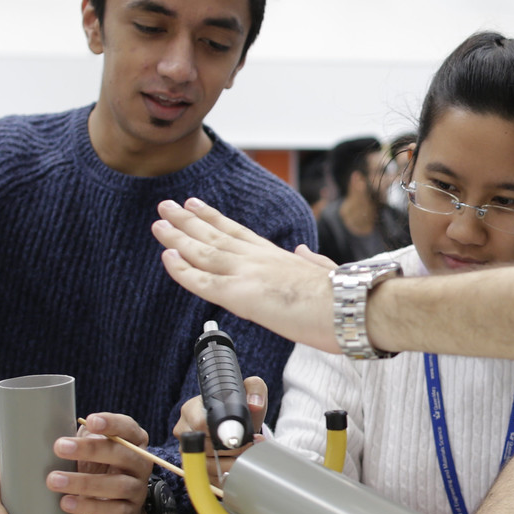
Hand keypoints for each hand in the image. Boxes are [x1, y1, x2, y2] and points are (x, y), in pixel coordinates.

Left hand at [50, 412, 154, 513]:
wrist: (111, 507)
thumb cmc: (98, 470)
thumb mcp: (93, 450)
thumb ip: (83, 437)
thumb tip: (57, 431)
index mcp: (133, 442)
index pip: (128, 428)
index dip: (111, 424)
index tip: (90, 422)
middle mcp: (140, 464)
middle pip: (122, 454)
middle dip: (90, 449)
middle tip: (59, 447)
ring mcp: (137, 490)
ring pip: (118, 485)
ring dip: (83, 482)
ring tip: (54, 480)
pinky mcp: (128, 513)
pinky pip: (112, 511)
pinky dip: (88, 507)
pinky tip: (66, 502)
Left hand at [153, 199, 338, 351]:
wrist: (354, 308)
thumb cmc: (347, 298)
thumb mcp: (326, 273)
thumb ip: (312, 261)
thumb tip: (304, 251)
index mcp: (277, 255)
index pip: (237, 232)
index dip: (212, 218)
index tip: (194, 205)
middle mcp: (259, 258)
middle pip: (215, 235)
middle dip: (187, 221)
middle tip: (165, 207)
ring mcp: (249, 274)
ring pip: (203, 253)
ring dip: (177, 237)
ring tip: (159, 223)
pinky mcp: (243, 296)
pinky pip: (203, 283)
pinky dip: (183, 271)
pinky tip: (167, 258)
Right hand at [173, 377, 269, 472]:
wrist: (237, 426)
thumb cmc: (239, 407)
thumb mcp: (250, 392)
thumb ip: (255, 390)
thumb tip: (255, 404)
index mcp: (191, 409)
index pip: (200, 424)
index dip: (222, 433)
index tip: (242, 437)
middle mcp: (184, 431)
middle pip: (205, 447)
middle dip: (233, 449)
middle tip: (251, 444)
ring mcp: (187, 451)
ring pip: (207, 465)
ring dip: (232, 463)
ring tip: (247, 454)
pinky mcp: (194, 469)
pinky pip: (209, 478)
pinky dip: (227, 474)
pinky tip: (239, 464)